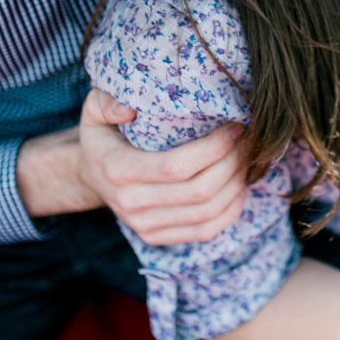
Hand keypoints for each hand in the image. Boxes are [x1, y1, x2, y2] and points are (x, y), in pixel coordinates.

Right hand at [78, 88, 249, 244]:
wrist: (90, 176)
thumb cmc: (104, 136)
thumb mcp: (94, 110)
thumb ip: (106, 102)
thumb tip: (130, 108)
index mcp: (118, 169)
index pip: (177, 166)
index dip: (215, 148)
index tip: (235, 127)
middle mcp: (130, 204)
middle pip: (199, 190)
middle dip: (233, 163)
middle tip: (249, 140)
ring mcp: (144, 226)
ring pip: (207, 212)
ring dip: (237, 184)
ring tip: (247, 158)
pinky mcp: (157, 238)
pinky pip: (206, 231)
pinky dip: (231, 209)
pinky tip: (239, 185)